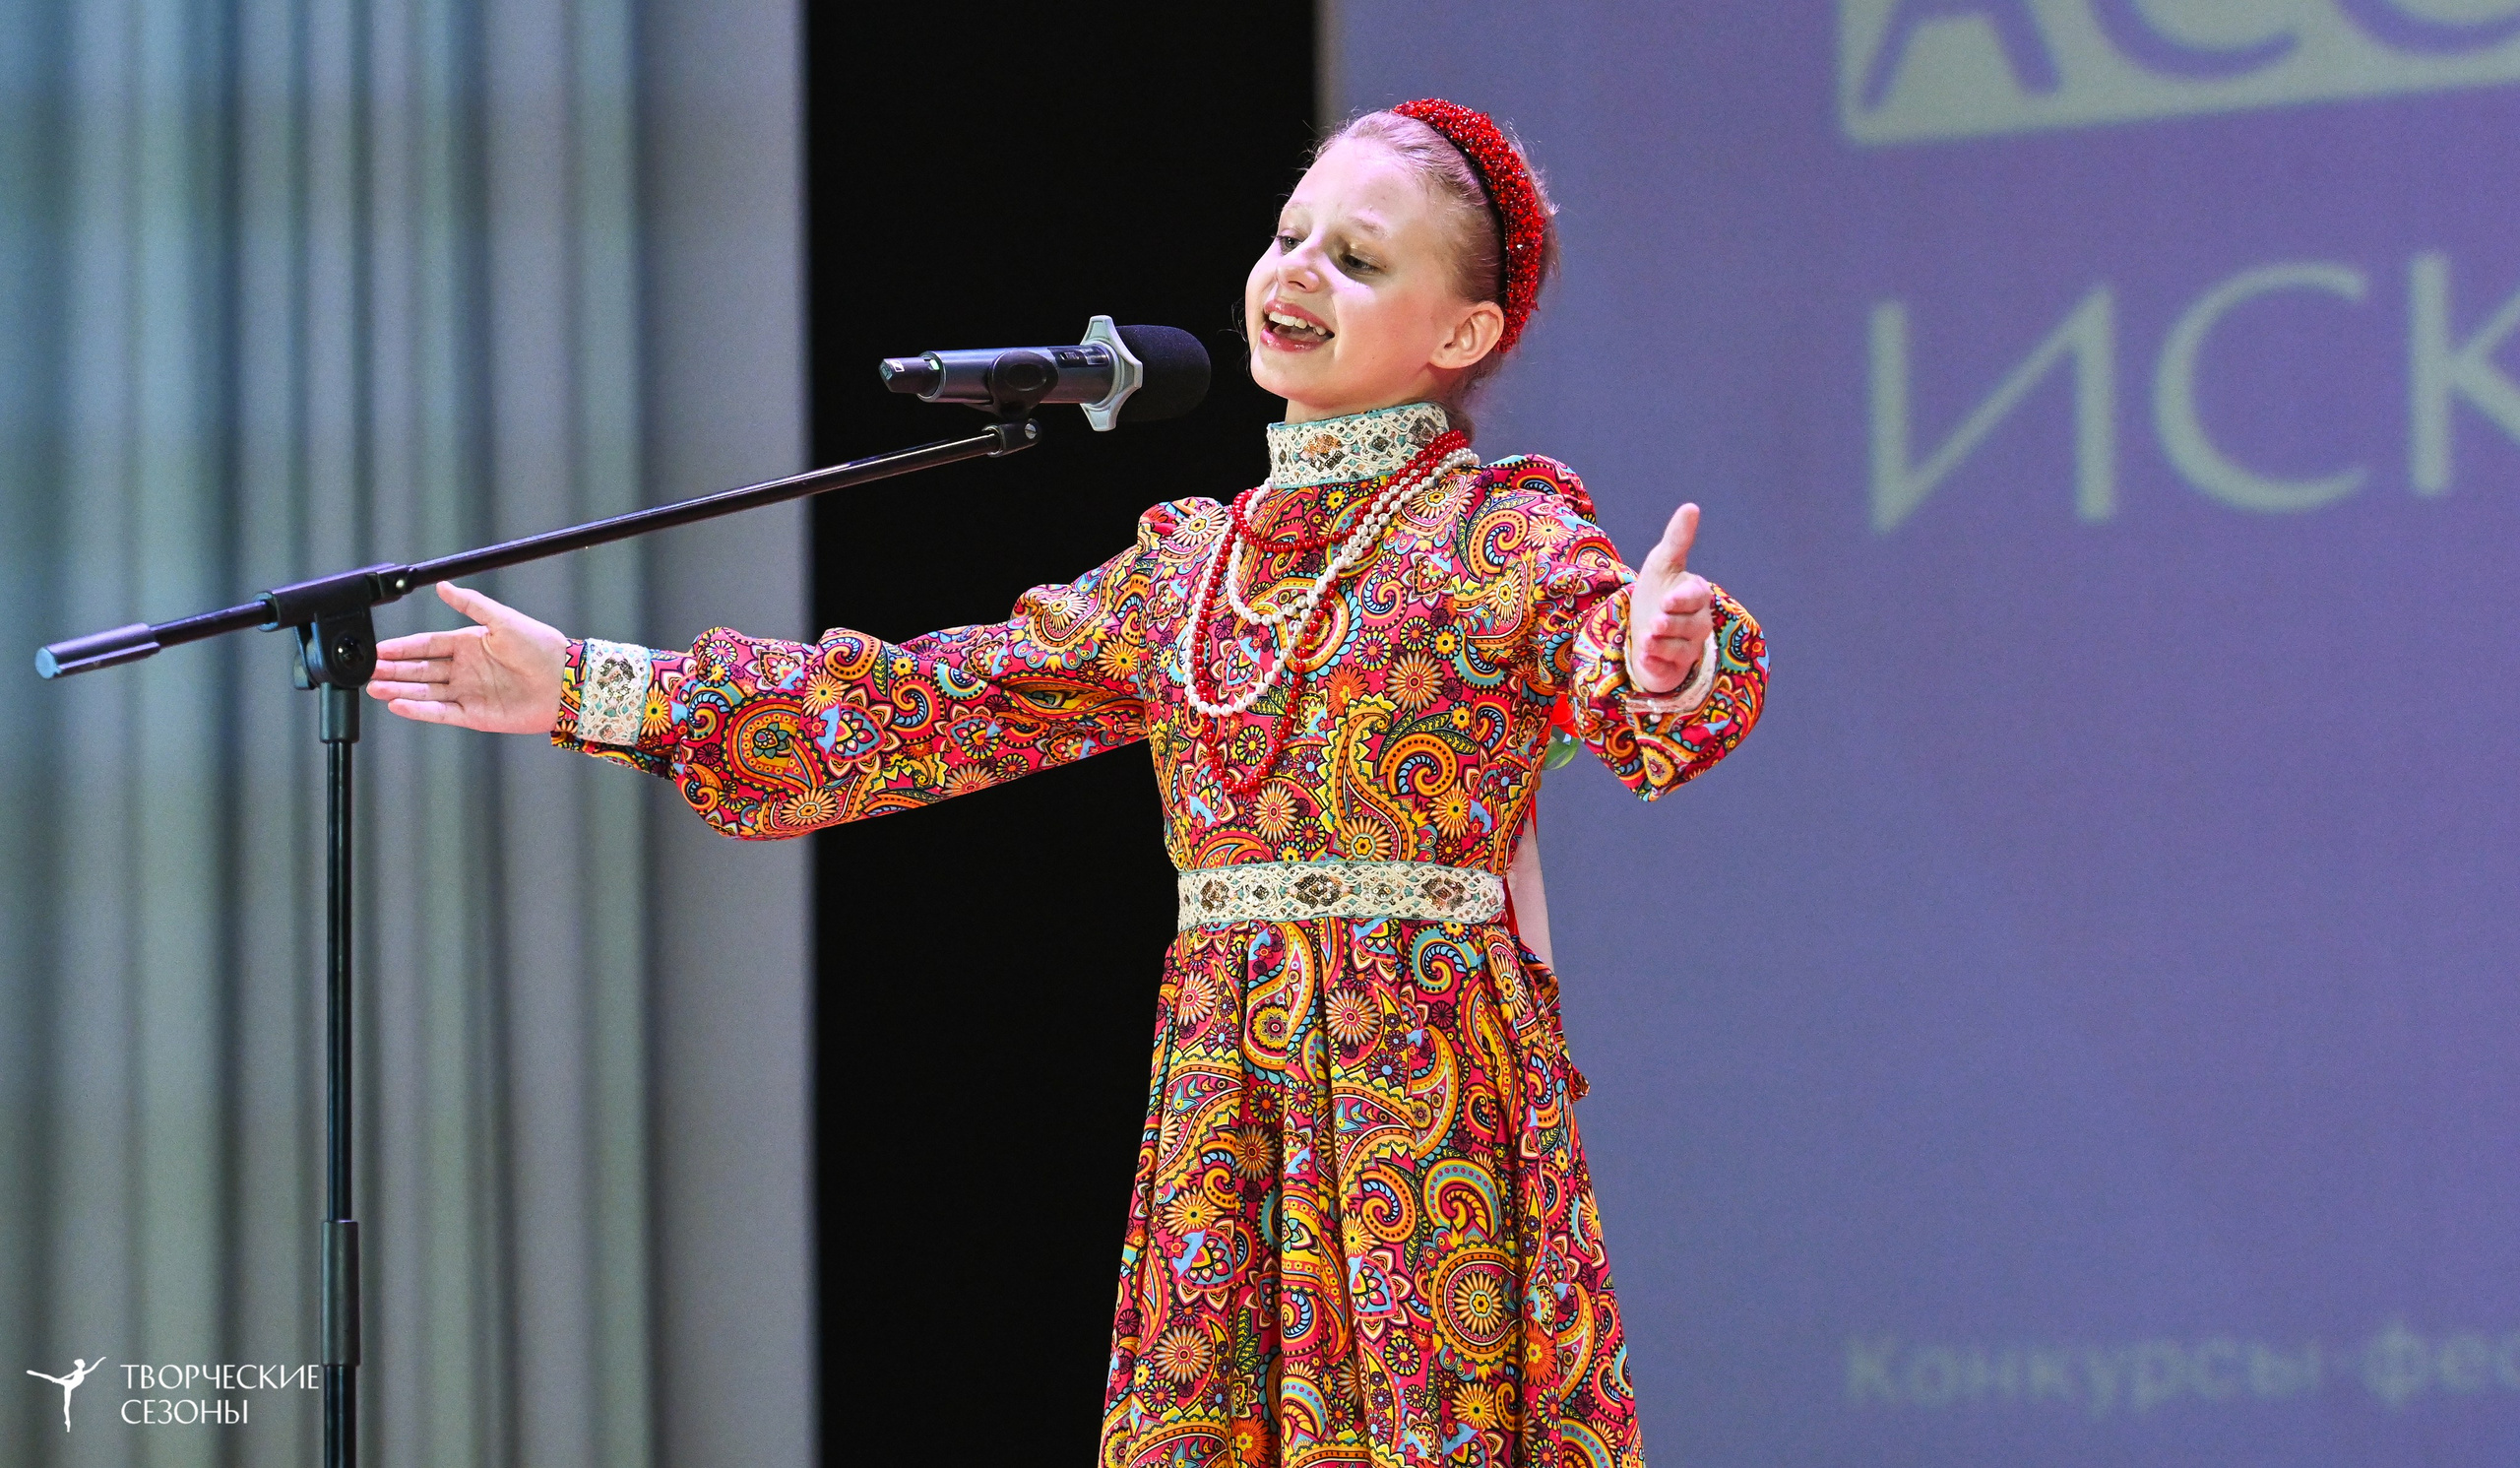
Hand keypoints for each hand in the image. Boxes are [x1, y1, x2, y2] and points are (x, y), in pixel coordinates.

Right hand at [366, 582, 567, 733]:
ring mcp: (468, 692)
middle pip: (420, 669)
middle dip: (392, 670)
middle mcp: (464, 669)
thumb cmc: (541, 647)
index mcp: (468, 643)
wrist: (566, 681)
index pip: (426, 645)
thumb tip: (443, 585)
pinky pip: (441, 712)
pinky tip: (398, 704)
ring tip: (373, 687)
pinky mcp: (474, 715)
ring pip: (425, 691)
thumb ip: (471, 604)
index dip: (401, 647)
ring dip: (399, 689)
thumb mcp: (503, 620)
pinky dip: (419, 710)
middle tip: (366, 670)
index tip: (378, 649)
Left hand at [1629, 502, 1714, 693]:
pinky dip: (1656, 664)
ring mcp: (1689, 647)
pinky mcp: (1675, 668)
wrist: (1642, 627)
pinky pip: (1669, 669)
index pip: (1697, 597)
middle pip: (1692, 626)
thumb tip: (1691, 507)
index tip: (1667, 599)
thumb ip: (1678, 539)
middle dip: (1673, 624)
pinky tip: (1644, 657)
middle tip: (1656, 622)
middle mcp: (1698, 622)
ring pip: (1682, 649)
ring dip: (1662, 644)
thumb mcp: (1662, 563)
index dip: (1683, 600)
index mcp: (1696, 594)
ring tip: (1646, 639)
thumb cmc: (1657, 591)